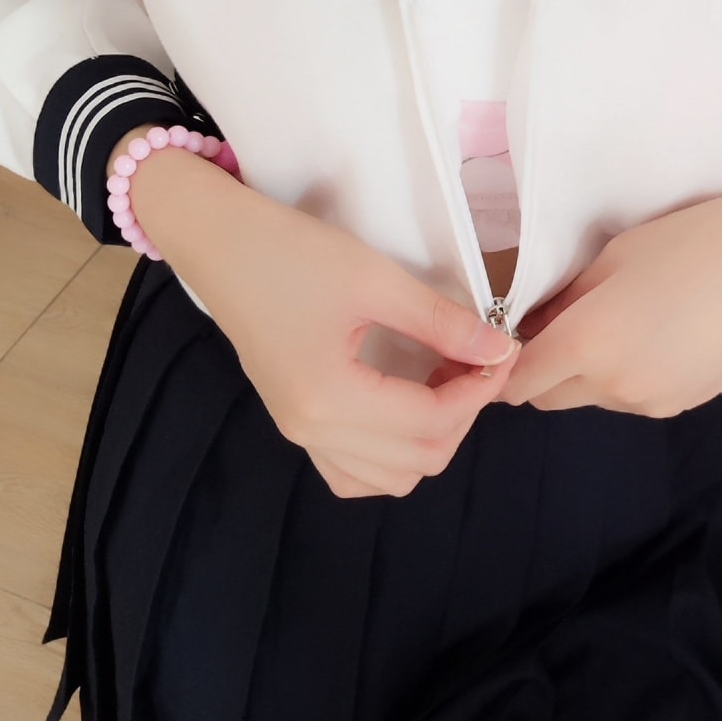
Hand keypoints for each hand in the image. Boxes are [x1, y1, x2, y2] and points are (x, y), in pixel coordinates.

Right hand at [113, 126, 519, 497]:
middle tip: (478, 359)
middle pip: (418, 461)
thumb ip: (441, 322)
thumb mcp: (375, 279)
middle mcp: (311, 430)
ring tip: (444, 379)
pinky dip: (392, 453)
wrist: (218, 242)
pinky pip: (354, 471)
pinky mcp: (295, 422)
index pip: (432, 421)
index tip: (503, 349)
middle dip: (462, 414)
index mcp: (329, 398)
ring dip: (431, 438)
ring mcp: (299, 433)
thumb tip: (500, 350)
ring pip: (389, 478)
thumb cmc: (289, 253)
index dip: (480, 389)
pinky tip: (406, 403)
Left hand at [499, 171, 721, 415]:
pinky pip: (629, 399)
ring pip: (589, 399)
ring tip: (620, 320)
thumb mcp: (614, 257)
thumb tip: (532, 324)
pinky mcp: (680, 406)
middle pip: (547, 398)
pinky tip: (656, 334)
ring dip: (585, 373)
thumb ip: (564, 300)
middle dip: (542, 368)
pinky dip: (624, 376)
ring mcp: (651, 403)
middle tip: (559, 322)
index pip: (516, 381)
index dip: (504, 361)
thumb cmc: (696, 241)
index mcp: (589, 343)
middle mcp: (615, 387)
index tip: (511, 333)